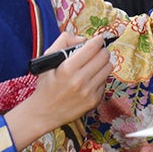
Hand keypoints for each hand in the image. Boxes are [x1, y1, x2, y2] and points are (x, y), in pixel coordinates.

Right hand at [7, 32, 111, 146]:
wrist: (44, 112)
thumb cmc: (46, 84)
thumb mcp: (48, 58)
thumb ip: (64, 41)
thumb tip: (84, 39)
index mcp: (67, 68)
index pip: (92, 48)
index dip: (98, 40)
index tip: (98, 39)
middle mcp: (80, 81)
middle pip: (104, 57)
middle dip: (101, 51)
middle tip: (96, 52)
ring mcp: (89, 92)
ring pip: (108, 68)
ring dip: (103, 64)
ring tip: (94, 65)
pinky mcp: (94, 101)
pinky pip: (105, 82)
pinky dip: (99, 78)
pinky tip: (89, 80)